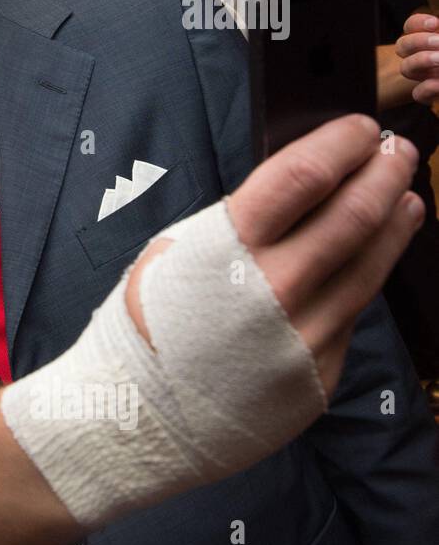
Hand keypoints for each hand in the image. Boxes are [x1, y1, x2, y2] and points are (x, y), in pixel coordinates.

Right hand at [126, 115, 421, 392]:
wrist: (138, 414)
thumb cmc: (147, 327)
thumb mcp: (174, 254)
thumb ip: (238, 223)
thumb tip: (299, 189)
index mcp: (227, 249)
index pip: (305, 176)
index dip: (342, 145)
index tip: (360, 130)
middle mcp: (274, 290)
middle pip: (356, 214)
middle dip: (386, 172)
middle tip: (397, 152)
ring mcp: (304, 335)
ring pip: (371, 266)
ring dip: (395, 222)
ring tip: (406, 197)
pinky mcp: (319, 373)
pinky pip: (350, 316)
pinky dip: (362, 280)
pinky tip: (367, 260)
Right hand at [395, 12, 438, 105]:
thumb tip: (438, 26)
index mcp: (430, 39)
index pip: (411, 26)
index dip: (418, 23)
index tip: (436, 24)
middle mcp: (424, 56)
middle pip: (402, 46)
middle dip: (419, 41)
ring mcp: (426, 75)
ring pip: (406, 68)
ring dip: (421, 60)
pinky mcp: (431, 93)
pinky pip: (418, 93)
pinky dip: (427, 87)